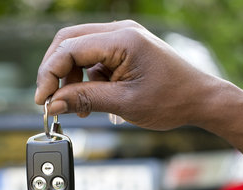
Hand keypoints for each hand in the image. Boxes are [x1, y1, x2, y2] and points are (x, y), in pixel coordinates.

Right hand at [35, 20, 226, 130]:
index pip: (70, 48)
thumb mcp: (124, 104)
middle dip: (54, 71)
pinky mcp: (124, 48)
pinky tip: (89, 98)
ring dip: (70, 76)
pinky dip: (85, 77)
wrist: (200, 99)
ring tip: (75, 105)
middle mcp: (121, 30)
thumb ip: (85, 99)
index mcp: (123, 39)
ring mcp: (123, 37)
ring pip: (79, 49)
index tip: (42, 99)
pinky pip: (93, 57)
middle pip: (69, 41)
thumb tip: (54, 104)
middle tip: (50, 99)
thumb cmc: (172, 100)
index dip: (49, 74)